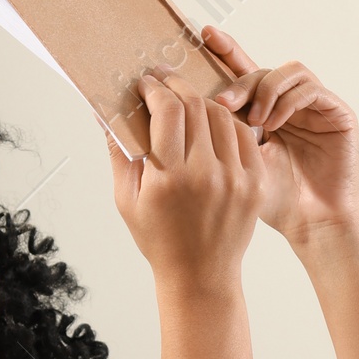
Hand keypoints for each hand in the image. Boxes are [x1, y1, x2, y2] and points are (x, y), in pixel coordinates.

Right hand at [110, 64, 261, 289]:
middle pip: (195, 106)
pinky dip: (226, 122)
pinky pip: (243, 135)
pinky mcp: (255, 183)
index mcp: (170, 178)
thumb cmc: (159, 239)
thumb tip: (103, 110)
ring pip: (221, 115)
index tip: (145, 84)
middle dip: (176, 87)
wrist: (200, 275)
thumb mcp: (127, 198)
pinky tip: (212, 124)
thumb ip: (118, 151)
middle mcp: (206, 175)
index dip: (155, 89)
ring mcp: (236, 178)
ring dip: (201, 101)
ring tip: (186, 102)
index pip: (168, 110)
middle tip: (163, 83)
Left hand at [201, 26, 358, 246]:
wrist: (311, 224)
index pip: (241, 73)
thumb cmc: (273, 202)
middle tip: (221, 104)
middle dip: (239, 82)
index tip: (203, 34)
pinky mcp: (337, 112)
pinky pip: (310, 89)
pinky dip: (289, 101)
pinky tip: (275, 124)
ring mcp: (313, 106)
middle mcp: (287, 103)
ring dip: (266, 91)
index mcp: (262, 112)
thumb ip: (213, 137)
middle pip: (260, 70)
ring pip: (286, 72)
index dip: (225, 50)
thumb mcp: (234, 166)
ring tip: (256, 122)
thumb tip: (177, 111)